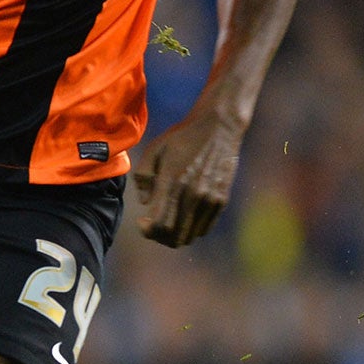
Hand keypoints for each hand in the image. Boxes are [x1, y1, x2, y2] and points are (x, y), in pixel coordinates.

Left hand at [134, 112, 244, 247]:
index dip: (148, 231)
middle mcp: (194, 195)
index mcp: (174, 183)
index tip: (142, 222)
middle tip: (152, 226)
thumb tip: (145, 203)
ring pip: (191, 235)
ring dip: (175, 235)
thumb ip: (144, 177)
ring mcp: (210, 199)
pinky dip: (191, 229)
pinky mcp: (222, 199)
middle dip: (159, 237)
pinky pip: (205, 228)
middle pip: (176, 236)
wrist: (218, 126)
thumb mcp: (154, 150)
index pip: (160, 224)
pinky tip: (183, 216)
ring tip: (167, 222)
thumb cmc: (181, 137)